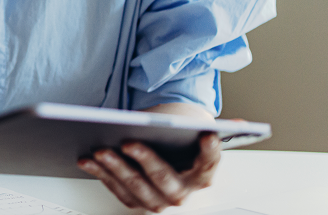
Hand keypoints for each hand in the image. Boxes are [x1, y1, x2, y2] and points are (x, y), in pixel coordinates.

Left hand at [77, 132, 220, 211]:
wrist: (170, 169)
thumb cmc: (181, 150)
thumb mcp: (194, 138)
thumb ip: (210, 130)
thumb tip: (239, 124)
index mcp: (202, 176)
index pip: (210, 163)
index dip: (210, 151)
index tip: (207, 135)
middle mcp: (182, 193)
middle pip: (164, 178)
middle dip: (145, 159)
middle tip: (128, 142)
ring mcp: (158, 201)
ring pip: (136, 187)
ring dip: (116, 168)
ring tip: (100, 150)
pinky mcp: (137, 203)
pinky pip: (117, 190)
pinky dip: (101, 174)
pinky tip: (88, 160)